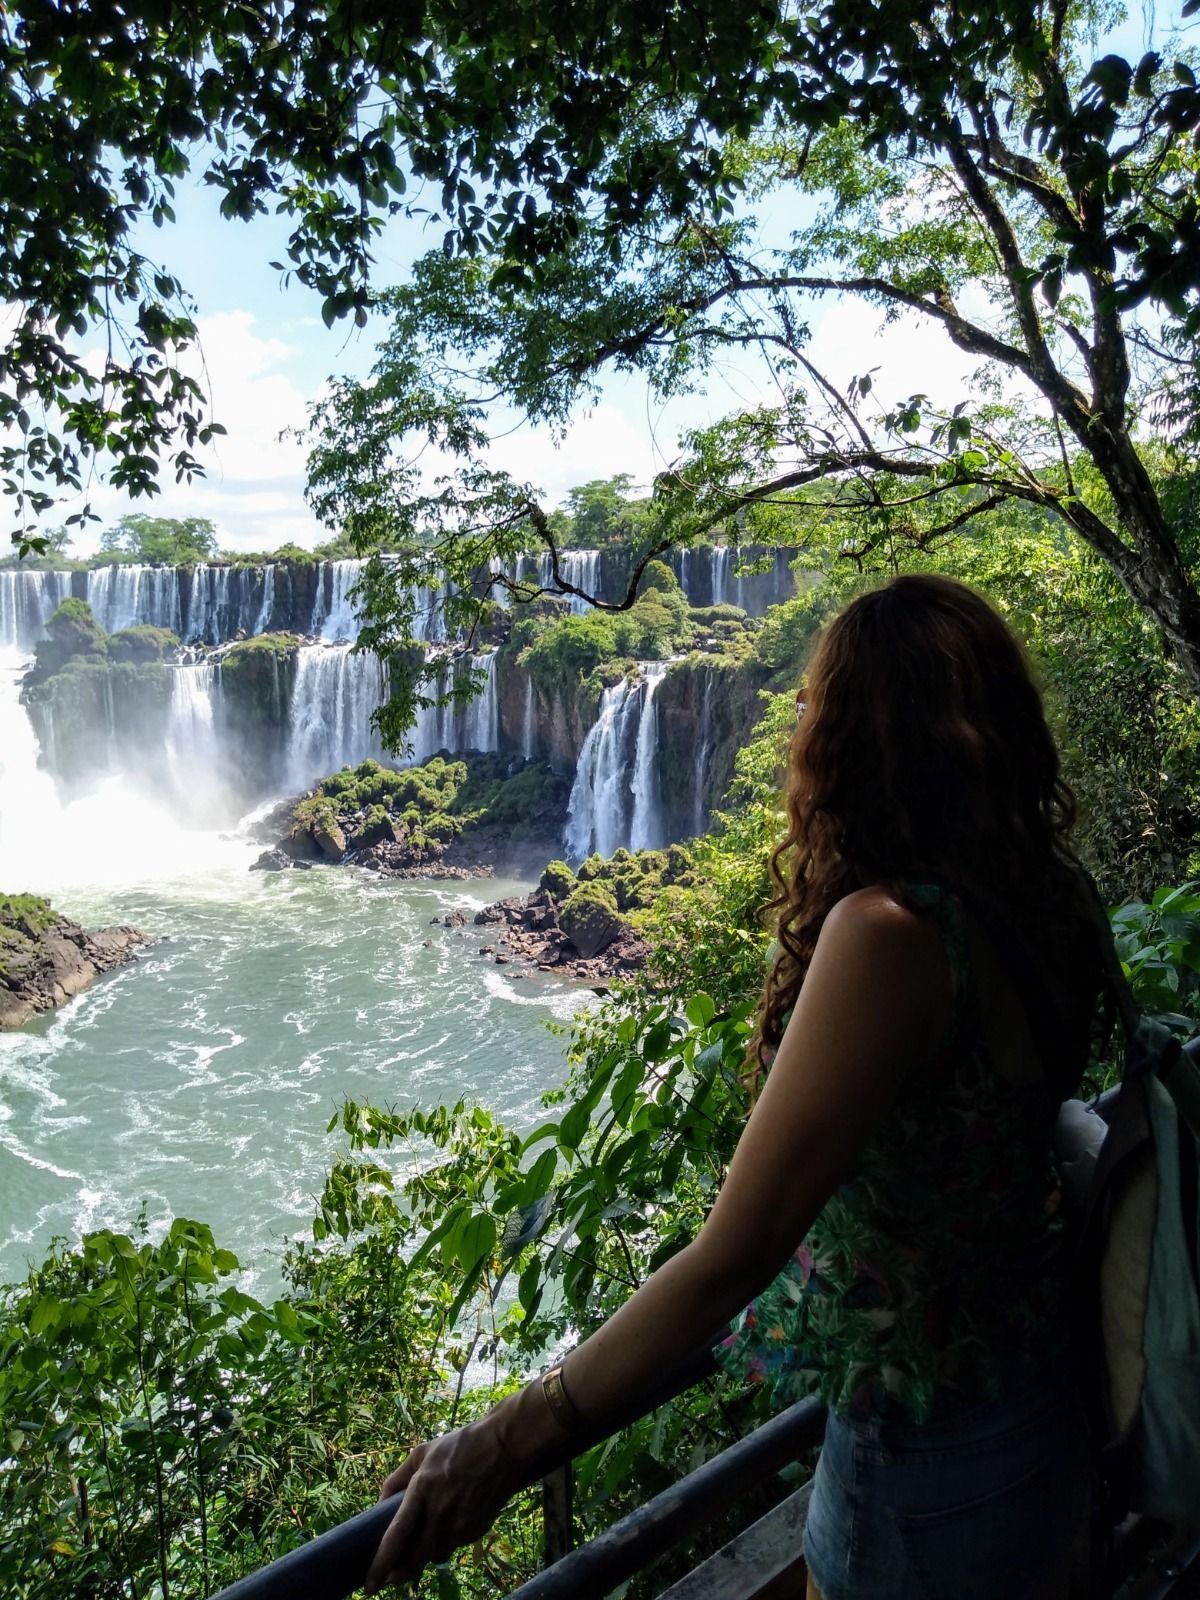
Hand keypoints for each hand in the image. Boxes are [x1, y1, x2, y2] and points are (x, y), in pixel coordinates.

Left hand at [364, 1417, 520, 1593]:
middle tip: (391, 1579)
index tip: (370, 1584)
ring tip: (428, 1537)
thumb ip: (397, 1478)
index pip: (397, 1535)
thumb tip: (380, 1504)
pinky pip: (455, 1545)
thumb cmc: (459, 1445)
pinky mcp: (477, 1530)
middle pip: (415, 1559)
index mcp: (422, 1488)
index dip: (382, 1563)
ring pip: (436, 1555)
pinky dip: (448, 1539)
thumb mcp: (422, 1452)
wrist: (504, 1447)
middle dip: (400, 1574)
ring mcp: (461, 1524)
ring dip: (427, 1553)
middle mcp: (441, 1512)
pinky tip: (454, 1519)